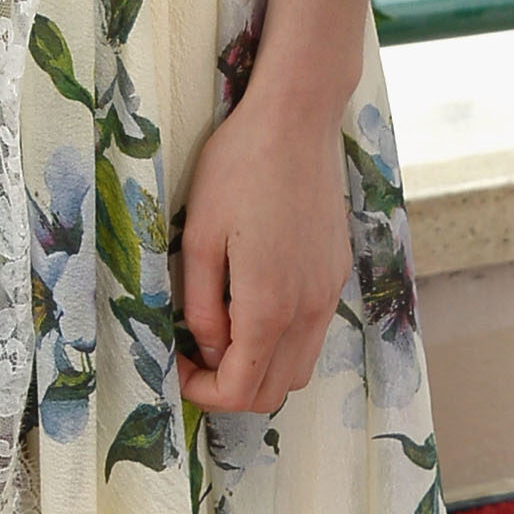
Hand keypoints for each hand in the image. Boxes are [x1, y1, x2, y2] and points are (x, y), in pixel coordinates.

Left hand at [174, 88, 350, 416]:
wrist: (296, 121)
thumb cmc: (238, 168)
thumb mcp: (199, 235)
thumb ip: (201, 304)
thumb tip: (208, 348)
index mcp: (268, 306)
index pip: (240, 391)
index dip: (202, 393)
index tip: (176, 364)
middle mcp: (308, 310)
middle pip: (274, 391)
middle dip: (229, 387)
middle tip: (194, 354)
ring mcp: (329, 293)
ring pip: (298, 367)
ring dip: (259, 368)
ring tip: (221, 331)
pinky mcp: (336, 273)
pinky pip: (313, 333)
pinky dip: (283, 341)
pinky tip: (252, 303)